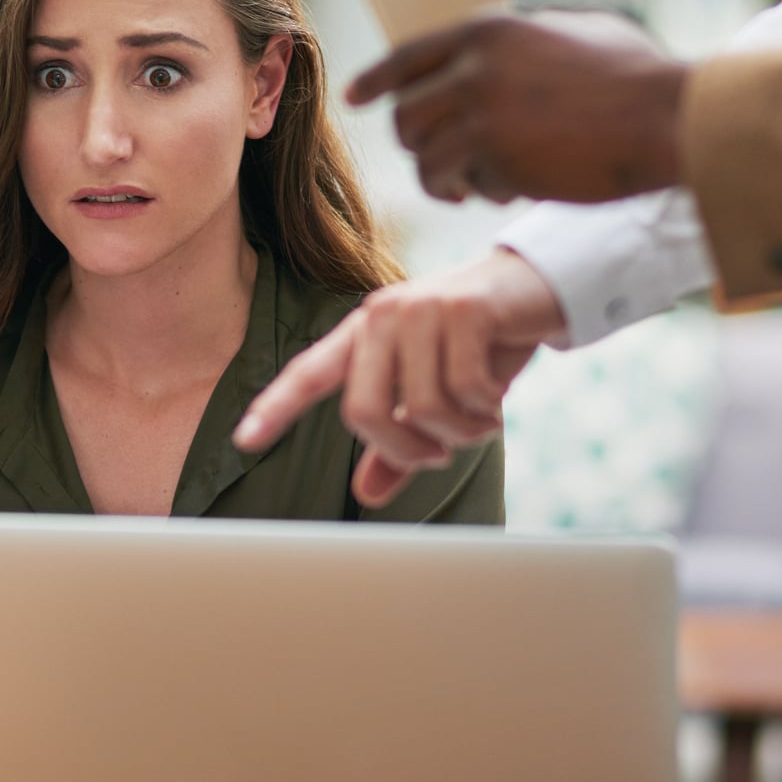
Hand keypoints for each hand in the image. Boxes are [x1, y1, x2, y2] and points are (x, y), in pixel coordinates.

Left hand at [233, 249, 564, 506]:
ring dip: (458, 433)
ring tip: (479, 421)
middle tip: (438, 455)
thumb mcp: (435, 393)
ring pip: (420, 409)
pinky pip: (464, 389)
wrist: (537, 287)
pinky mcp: (464, 309)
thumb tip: (365, 493)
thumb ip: (399, 443)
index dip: (276, 407)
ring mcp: (420, 308)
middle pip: (364, 412)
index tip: (244, 440)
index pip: (309, 373)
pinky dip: (485, 410)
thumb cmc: (479, 344)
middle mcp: (381, 315)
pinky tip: (496, 399)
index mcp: (363, 334)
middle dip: (405, 451)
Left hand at [349, 10, 689, 204]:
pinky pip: (461, 184)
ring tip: (468, 187)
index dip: (375, 80)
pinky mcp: (497, 158)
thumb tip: (501, 53)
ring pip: (424, 156)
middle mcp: (474, 68)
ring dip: (442, 179)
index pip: (407, 55)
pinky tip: (501, 193)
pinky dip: (476, 193)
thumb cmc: (638, 77)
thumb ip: (527, 41)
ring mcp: (482, 114)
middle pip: (405, 115)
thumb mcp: (575, 33)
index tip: (355, 98)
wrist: (668, 119)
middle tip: (441, 161)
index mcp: (488, 30)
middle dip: (417, 144)